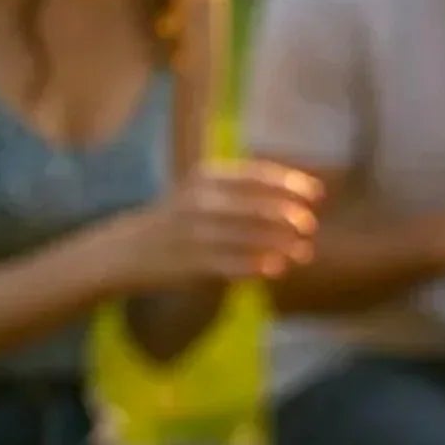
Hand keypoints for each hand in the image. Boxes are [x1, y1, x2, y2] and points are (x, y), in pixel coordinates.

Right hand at [114, 161, 320, 289]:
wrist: (127, 249)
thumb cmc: (177, 218)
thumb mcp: (202, 190)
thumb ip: (242, 188)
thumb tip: (296, 191)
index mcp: (206, 177)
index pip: (258, 176)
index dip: (291, 184)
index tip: (317, 194)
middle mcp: (201, 201)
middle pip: (259, 207)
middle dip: (290, 216)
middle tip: (310, 225)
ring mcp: (196, 233)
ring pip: (251, 238)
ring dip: (283, 245)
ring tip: (304, 253)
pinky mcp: (192, 263)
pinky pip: (233, 264)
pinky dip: (258, 266)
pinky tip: (277, 268)